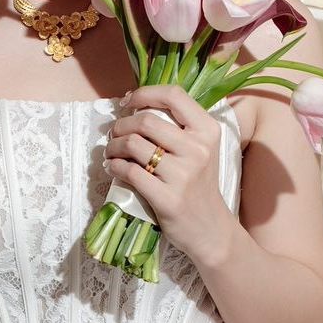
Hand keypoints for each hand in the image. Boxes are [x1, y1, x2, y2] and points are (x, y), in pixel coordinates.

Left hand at [104, 83, 236, 266]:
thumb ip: (178, 128)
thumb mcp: (200, 151)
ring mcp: (184, 174)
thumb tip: (135, 106)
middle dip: (121, 125)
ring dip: (113, 146)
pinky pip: (129, 171)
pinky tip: (112, 167)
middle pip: (145, 120)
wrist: (211, 229)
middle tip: (114, 134)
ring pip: (133, 144)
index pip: (173, 95)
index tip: (127, 102)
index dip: (144, 93)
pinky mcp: (168, 197)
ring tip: (111, 153)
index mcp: (207, 131)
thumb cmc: (199, 186)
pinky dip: (114, 166)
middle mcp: (198, 149)